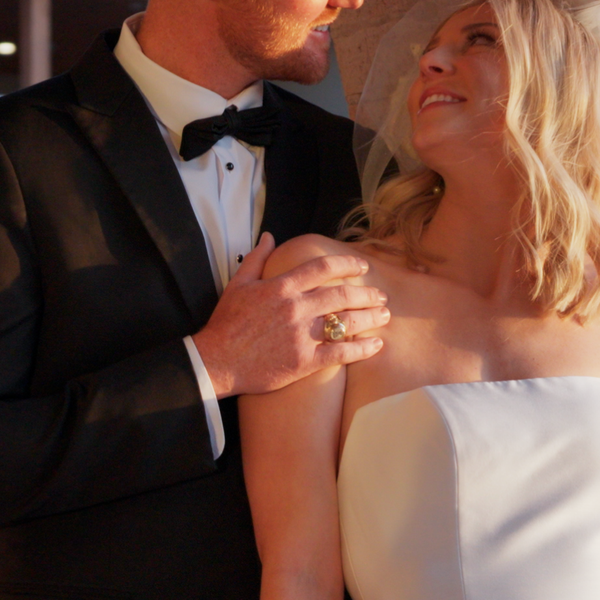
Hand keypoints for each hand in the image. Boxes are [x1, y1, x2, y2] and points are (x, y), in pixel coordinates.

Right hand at [192, 236, 387, 398]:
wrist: (216, 361)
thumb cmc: (226, 324)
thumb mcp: (238, 285)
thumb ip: (257, 259)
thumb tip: (270, 237)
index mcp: (281, 287)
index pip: (322, 268)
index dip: (347, 264)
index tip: (362, 266)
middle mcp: (295, 308)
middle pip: (341, 294)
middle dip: (366, 293)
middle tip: (380, 295)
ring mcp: (301, 335)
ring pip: (346, 322)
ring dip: (370, 317)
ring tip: (384, 315)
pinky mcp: (303, 362)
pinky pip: (340, 353)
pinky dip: (362, 349)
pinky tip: (376, 346)